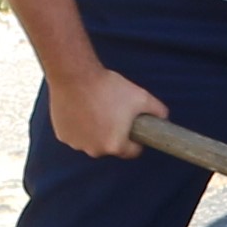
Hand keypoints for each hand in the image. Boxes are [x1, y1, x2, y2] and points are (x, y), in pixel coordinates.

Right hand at [46, 66, 167, 158]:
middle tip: (114, 113)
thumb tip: (164, 118)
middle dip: (115, 134)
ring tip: (97, 109)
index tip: (133, 127)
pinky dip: (79, 126)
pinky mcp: (62, 135)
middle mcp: (95, 150)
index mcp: (116, 146)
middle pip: (111, 147)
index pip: (132, 151)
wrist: (75, 75)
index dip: (136, 140)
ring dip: (96, 131)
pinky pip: (76, 134)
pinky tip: (82, 110)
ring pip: (92, 141)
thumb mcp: (142, 97)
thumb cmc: (108, 87)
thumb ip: (158, 110)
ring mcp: (77, 144)